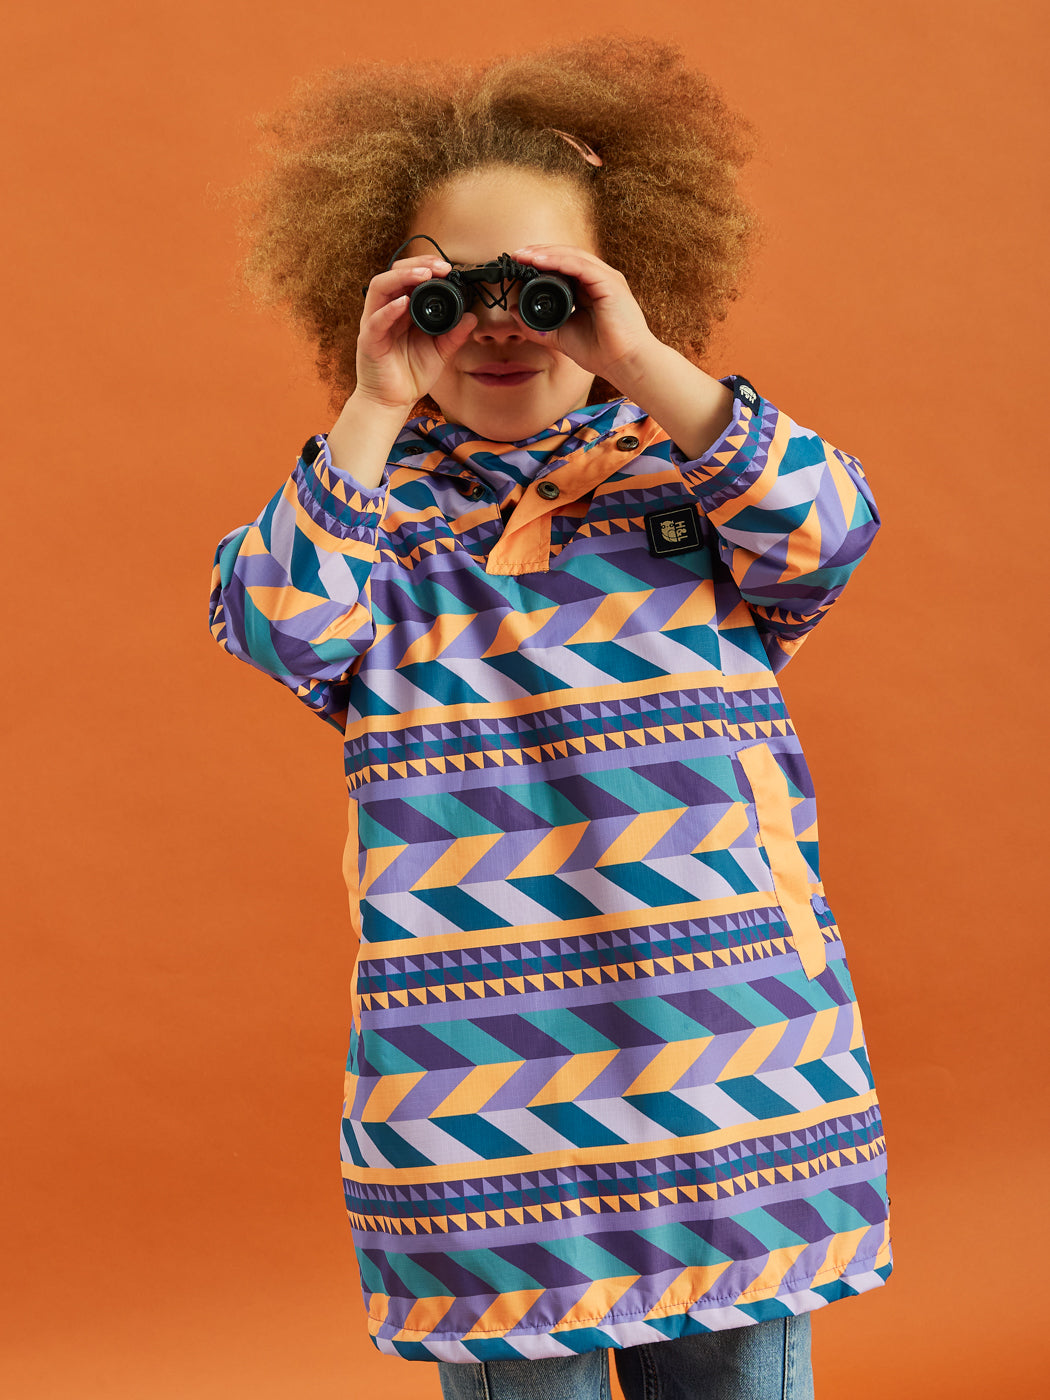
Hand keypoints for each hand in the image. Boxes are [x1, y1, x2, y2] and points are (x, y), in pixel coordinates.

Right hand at [355, 255, 478, 412]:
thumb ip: (454, 334)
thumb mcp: (440, 352)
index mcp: (402, 310)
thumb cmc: (410, 375)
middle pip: (394, 274)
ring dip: (403, 277)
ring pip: (381, 287)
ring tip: (425, 275)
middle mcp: (386, 311)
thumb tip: (472, 318)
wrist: (392, 401)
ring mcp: (375, 323)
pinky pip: (376, 319)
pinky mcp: (369, 340)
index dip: (428, 268)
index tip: (449, 269)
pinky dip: (389, 309)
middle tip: (441, 267)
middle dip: (418, 265)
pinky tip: (404, 303)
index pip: (409, 277)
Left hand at [510, 244, 659, 391]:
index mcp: (589, 289)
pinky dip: (559, 261)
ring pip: (572, 256)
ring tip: (524, 255)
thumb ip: (538, 325)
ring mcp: (606, 278)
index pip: (563, 266)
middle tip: (516, 255)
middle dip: (539, 252)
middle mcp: (599, 279)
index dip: (540, 262)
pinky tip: (540, 262)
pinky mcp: (610, 283)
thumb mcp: (560, 335)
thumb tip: (514, 311)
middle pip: (566, 256)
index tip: (517, 265)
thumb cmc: (601, 352)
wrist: (624, 364)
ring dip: (545, 253)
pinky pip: (581, 265)